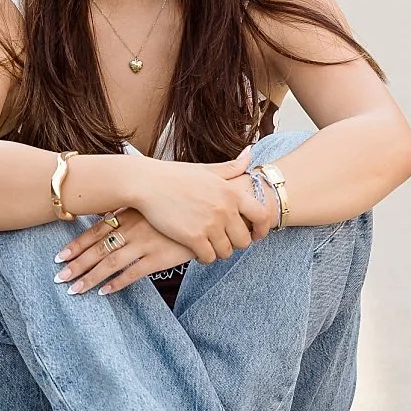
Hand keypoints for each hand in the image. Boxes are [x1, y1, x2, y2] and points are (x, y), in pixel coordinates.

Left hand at [54, 205, 196, 298]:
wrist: (209, 209)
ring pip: (110, 263)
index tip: (60, 256)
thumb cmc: (180, 204)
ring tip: (74, 290)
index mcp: (129, 212)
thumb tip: (110, 216)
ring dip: (90, 278)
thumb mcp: (152, 203)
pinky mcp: (159, 257)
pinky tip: (104, 292)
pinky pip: (133, 273)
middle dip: (76, 264)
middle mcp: (133, 227)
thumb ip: (131, 210)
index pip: (96, 230)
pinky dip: (116, 284)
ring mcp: (145, 242)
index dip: (77, 244)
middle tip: (58, 277)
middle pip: (97, 248)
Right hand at [127, 155, 273, 264]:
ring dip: (219, 251)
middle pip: (244, 240)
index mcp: (231, 191)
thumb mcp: (207, 169)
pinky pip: (209, 258)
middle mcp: (224, 208)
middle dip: (236, 243)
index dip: (263, 229)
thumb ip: (231, 167)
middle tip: (226, 241)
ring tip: (211, 245)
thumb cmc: (176, 175)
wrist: (148, 184)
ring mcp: (210, 224)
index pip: (262, 215)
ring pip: (226, 252)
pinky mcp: (193, 238)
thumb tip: (250, 153)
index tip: (256, 235)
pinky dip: (205, 257)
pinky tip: (197, 249)